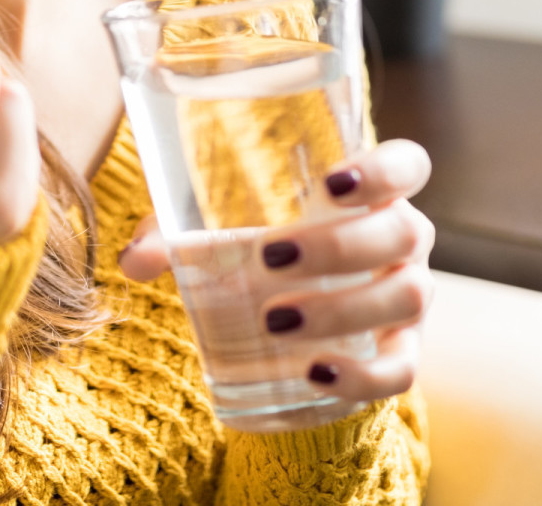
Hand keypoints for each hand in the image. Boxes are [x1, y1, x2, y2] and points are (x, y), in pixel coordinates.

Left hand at [119, 139, 434, 403]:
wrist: (296, 324)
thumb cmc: (262, 250)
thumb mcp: (221, 231)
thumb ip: (177, 234)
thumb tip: (133, 260)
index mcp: (370, 194)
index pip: (407, 165)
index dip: (384, 169)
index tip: (332, 182)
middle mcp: (403, 239)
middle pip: (402, 232)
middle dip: (338, 245)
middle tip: (269, 257)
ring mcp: (408, 297)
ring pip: (408, 297)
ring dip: (342, 308)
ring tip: (273, 321)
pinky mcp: (401, 355)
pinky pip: (403, 370)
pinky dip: (363, 375)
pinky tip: (316, 374)